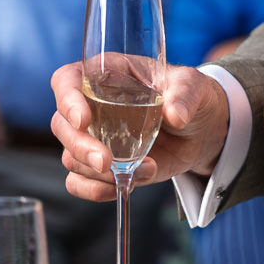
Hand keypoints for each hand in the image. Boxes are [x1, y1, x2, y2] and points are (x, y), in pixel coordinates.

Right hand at [50, 61, 230, 201]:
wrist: (202, 131)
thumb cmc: (192, 97)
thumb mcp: (194, 86)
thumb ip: (186, 94)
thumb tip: (175, 115)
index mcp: (108, 74)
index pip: (68, 80)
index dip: (67, 99)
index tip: (83, 120)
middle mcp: (92, 105)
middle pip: (61, 124)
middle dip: (80, 147)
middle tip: (106, 162)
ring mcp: (95, 137)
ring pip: (70, 156)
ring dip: (98, 173)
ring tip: (144, 169)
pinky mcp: (103, 165)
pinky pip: (78, 181)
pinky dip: (96, 190)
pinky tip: (125, 185)